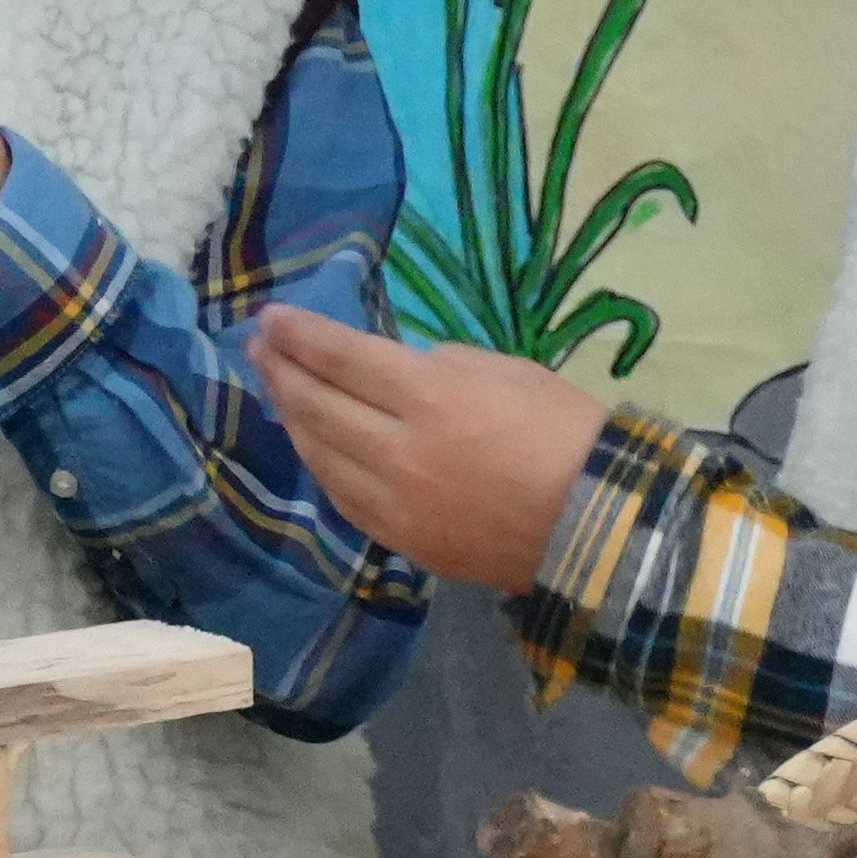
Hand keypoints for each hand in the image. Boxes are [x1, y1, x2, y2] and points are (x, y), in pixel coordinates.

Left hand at [246, 310, 614, 594]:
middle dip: (282, 370)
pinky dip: (320, 464)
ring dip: (292, 418)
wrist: (596, 523)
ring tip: (277, 390)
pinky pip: (343, 496)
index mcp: (429, 396)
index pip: (343, 358)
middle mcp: (398, 450)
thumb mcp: (504, 370)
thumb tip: (391, 375)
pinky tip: (311, 445)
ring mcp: (394, 502)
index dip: (301, 335)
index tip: (271, 317)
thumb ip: (437, 367)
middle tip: (259, 346)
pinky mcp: (401, 539)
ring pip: (320, 455)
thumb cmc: (564, 430)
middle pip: (319, 405)